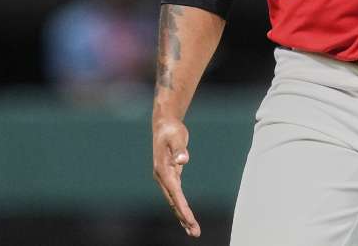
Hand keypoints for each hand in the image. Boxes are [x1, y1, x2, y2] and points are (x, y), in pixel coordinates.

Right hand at [152, 117, 199, 237]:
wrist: (164, 124)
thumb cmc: (171, 130)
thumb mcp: (177, 137)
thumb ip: (180, 149)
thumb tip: (183, 160)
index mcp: (163, 171)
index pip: (175, 194)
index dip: (183, 208)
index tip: (190, 220)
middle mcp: (162, 177)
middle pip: (174, 202)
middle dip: (184, 218)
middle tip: (195, 232)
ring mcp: (165, 178)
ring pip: (174, 201)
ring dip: (183, 216)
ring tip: (192, 230)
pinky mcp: (171, 176)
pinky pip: (176, 195)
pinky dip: (181, 206)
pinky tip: (186, 216)